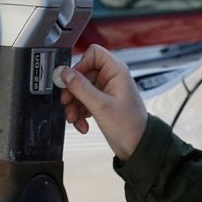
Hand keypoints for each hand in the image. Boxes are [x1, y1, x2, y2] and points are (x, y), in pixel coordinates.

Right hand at [56, 45, 147, 160]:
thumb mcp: (100, 106)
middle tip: (67, 103)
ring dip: (74, 105)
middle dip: (73, 91)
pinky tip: (82, 124)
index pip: (93, 54)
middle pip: (82, 73)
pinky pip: (83, 101)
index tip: (71, 81)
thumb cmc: (129, 126)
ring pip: (80, 89)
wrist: (137, 147)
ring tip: (74, 119)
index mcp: (116, 71)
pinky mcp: (101, 102)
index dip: (80, 65)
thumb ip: (81, 88)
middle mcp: (110, 78)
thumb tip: (65, 73)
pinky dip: (80, 112)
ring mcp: (105, 90)